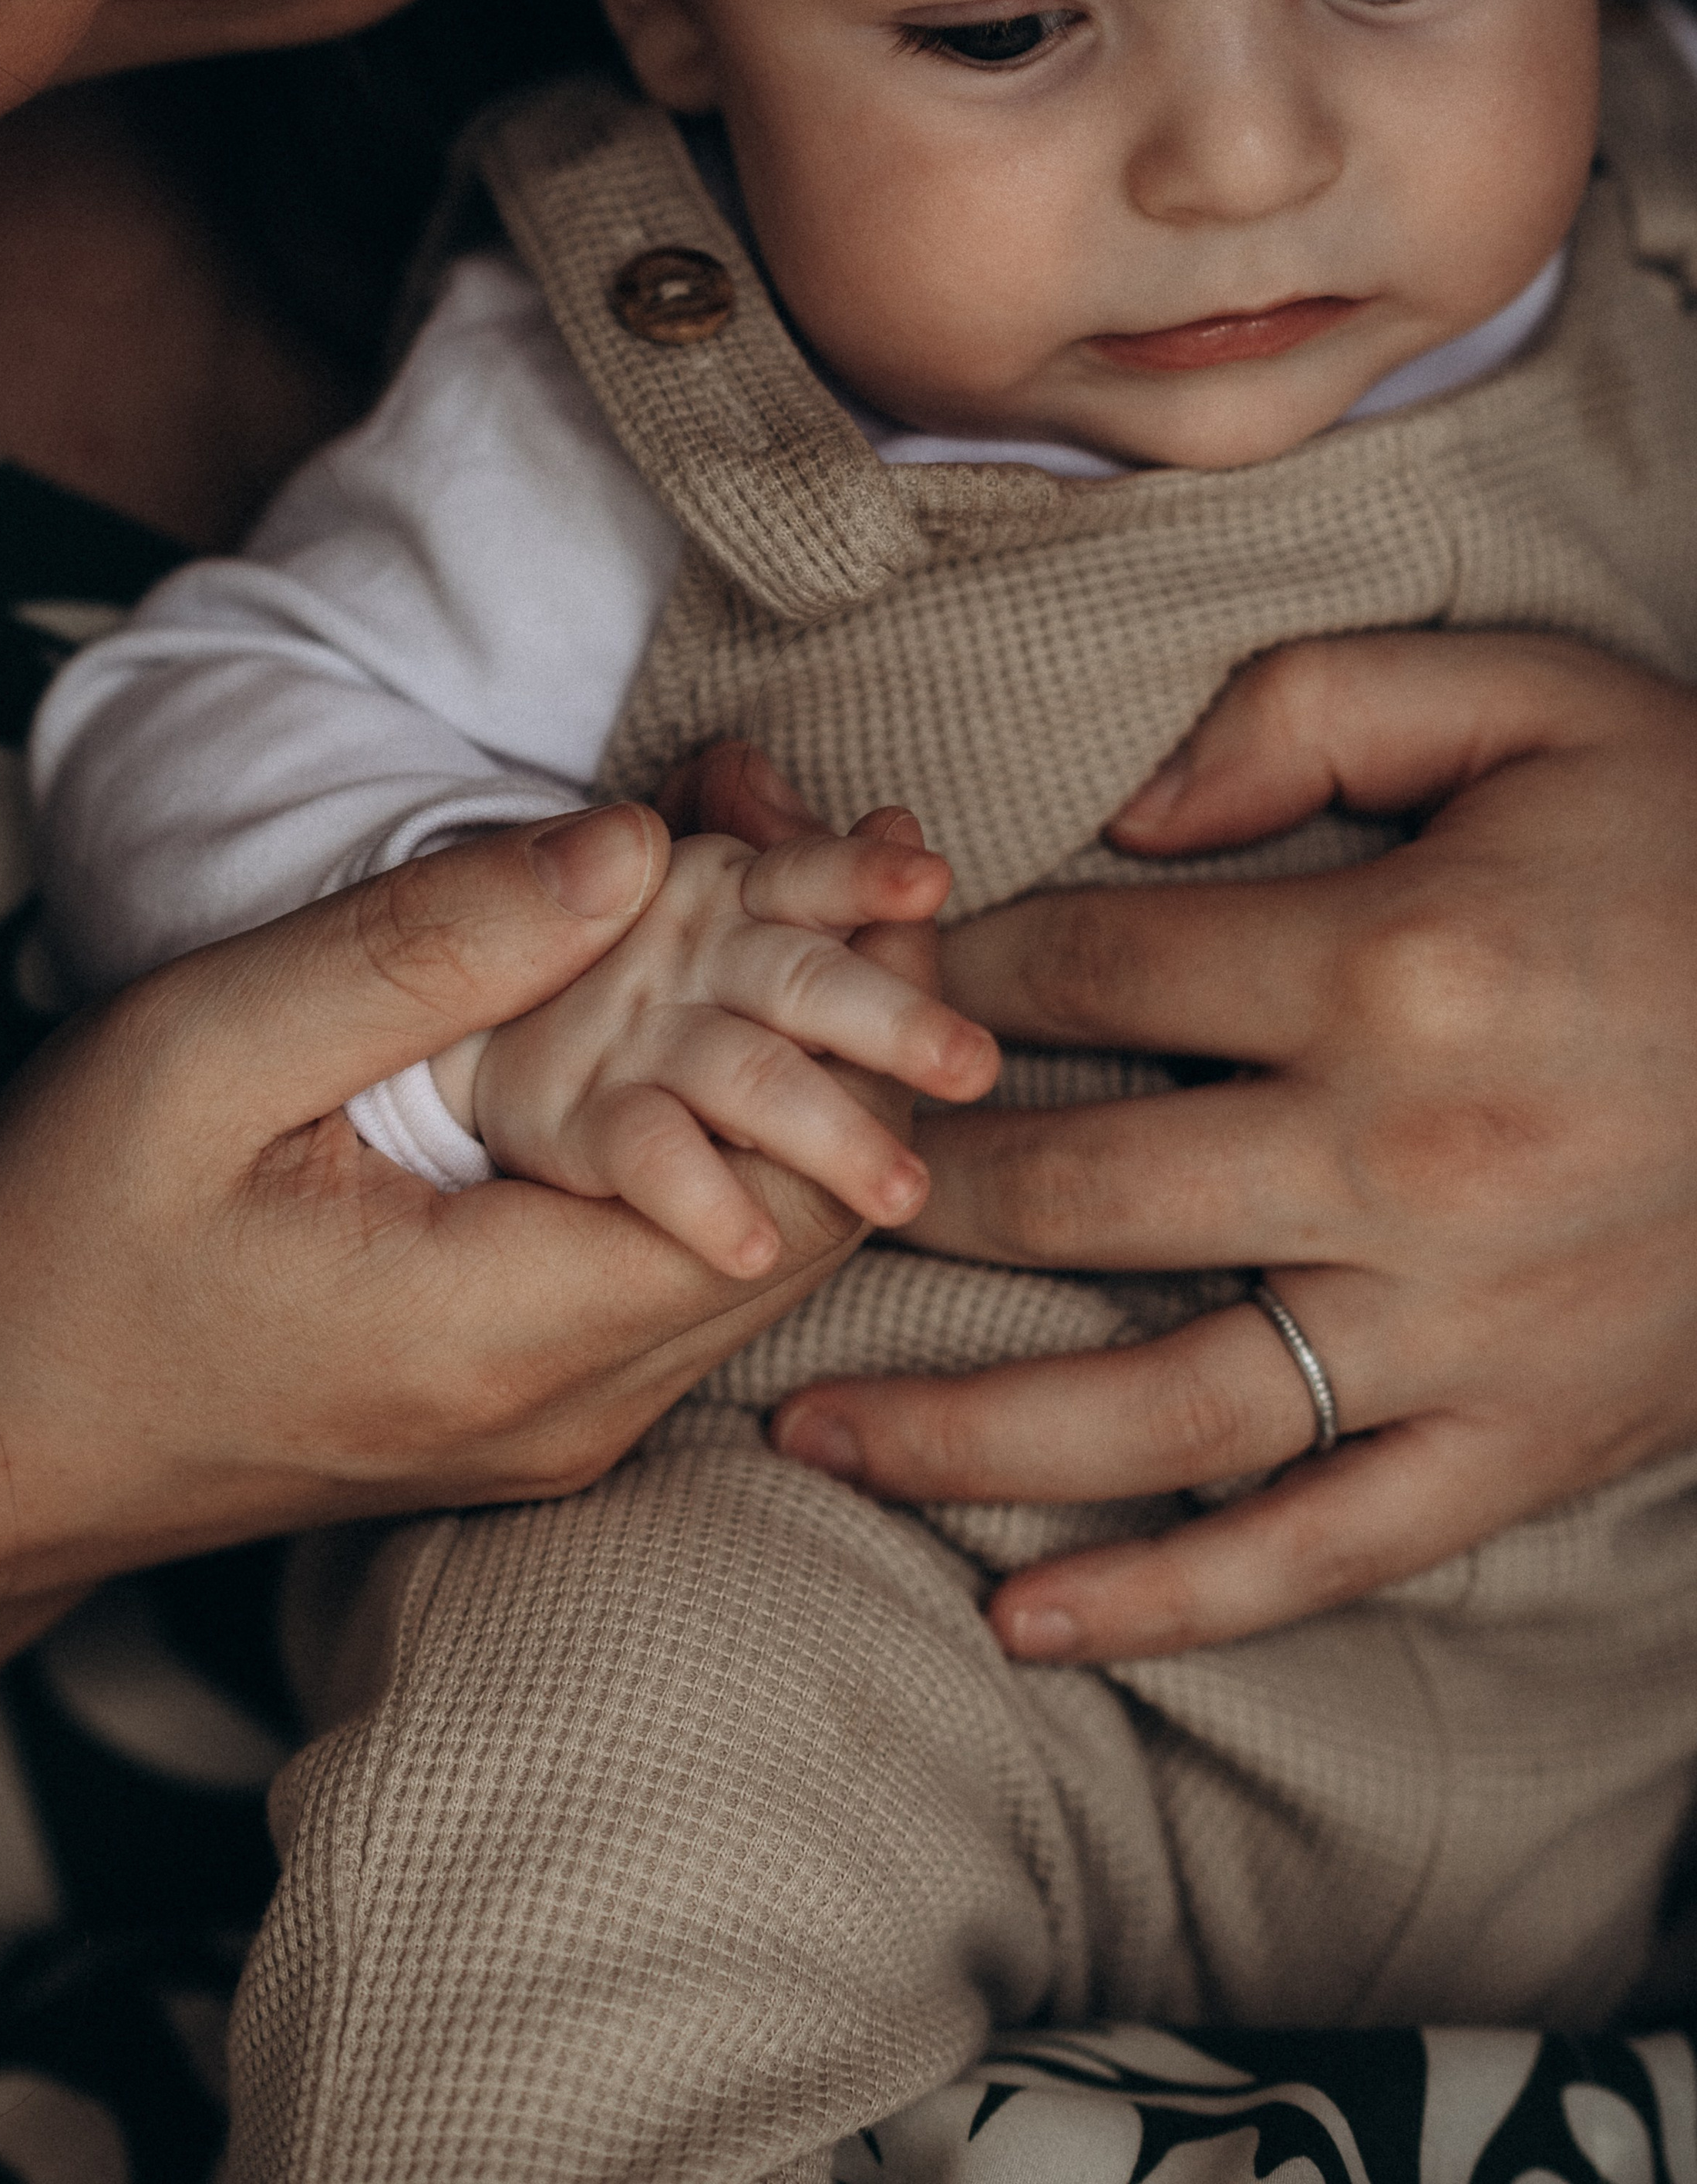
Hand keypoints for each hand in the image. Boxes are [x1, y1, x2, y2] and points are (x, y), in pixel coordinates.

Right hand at [0, 803, 932, 2012]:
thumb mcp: (208, 1051)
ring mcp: (561, 1424)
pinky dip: (716, 1121)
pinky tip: (679, 999)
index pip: (797, 1185)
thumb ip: (429, 949)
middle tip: (839, 833)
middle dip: (853, 1016)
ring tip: (771, 880)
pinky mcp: (533, 1405)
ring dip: (790, 1062)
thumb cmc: (53, 1252)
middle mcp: (573, 1412)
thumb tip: (634, 845)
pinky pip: (684, 1258)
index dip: (858, 1004)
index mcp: (505, 1334)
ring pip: (766, 1239)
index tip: (849, 837)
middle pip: (816, 1213)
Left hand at [691, 644, 1696, 1659]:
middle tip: (780, 1194)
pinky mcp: (1526, 1445)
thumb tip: (1122, 812)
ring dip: (958, 1431)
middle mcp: (1404, 1161)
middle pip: (1070, 1194)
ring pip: (1153, 1409)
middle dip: (895, 1192)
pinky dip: (1168, 1601)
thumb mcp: (1536, 700)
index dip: (940, 984)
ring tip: (807, 1428)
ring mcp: (1461, 1330)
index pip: (1081, 977)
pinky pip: (1316, 1547)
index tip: (856, 998)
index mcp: (1389, 964)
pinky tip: (1025, 1618)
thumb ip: (1309, 711)